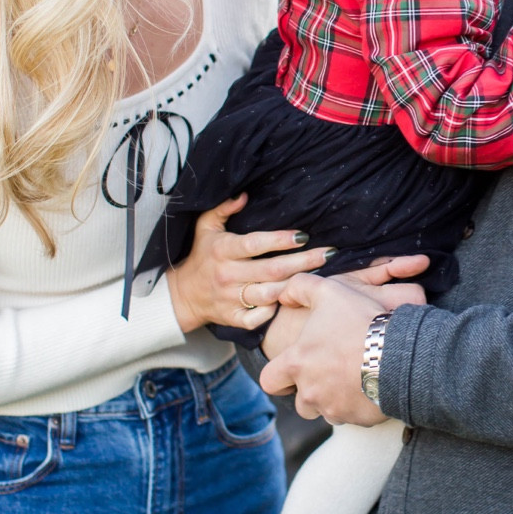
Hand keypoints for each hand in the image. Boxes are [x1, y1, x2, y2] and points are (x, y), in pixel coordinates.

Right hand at [165, 195, 332, 334]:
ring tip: (320, 274)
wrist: (182, 294)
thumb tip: (244, 195)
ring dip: (296, 285)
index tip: (303, 235)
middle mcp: (227, 275)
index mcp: (222, 250)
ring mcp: (230, 299)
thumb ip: (223, 208)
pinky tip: (292, 301)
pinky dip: (274, 312)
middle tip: (329, 253)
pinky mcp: (233, 318)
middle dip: (304, 261)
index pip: (255, 244)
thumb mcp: (205, 227)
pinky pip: (258, 318)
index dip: (280, 240)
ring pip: (270, 294)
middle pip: (272, 270)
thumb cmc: (202, 256)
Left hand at [260, 271, 421, 423]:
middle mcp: (310, 392)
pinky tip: (372, 385)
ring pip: (327, 412)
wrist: (399, 351)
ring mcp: (335, 409)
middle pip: (301, 403)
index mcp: (297, 364)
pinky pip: (354, 417)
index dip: (278, 376)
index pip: (269, 381)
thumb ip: (300, 287)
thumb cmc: (360, 320)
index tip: (292, 370)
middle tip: (330, 374)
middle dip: (311, 392)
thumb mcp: (328, 291)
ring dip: (335, 400)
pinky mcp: (358, 420)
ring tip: (353, 379)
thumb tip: (283, 294)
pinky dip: (359, 405)